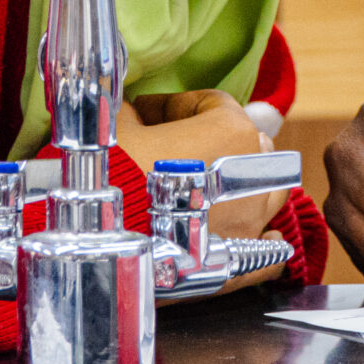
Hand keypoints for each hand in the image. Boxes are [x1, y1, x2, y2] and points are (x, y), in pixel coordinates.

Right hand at [118, 90, 285, 245]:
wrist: (96, 238)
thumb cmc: (113, 174)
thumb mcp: (117, 126)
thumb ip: (133, 111)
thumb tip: (134, 113)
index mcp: (231, 130)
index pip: (211, 104)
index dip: (174, 104)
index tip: (147, 113)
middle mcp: (253, 175)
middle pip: (246, 142)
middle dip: (215, 138)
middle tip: (178, 143)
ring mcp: (249, 221)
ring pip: (267, 190)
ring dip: (246, 180)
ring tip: (219, 183)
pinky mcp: (236, 259)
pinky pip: (266, 247)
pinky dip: (263, 238)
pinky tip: (261, 233)